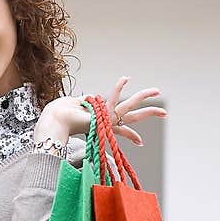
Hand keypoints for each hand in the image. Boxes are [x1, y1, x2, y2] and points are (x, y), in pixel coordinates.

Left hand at [34, 76, 166, 145]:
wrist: (54, 122)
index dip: (131, 135)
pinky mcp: (101, 114)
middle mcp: (107, 123)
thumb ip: (86, 102)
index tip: (140, 142)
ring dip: (143, 97)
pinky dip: (117, 87)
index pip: (122, 129)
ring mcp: (106, 119)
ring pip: (130, 107)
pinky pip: (112, 98)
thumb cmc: (60, 116)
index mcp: (102, 123)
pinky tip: (125, 78)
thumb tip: (89, 96)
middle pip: (132, 118)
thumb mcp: (76, 107)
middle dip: (149, 114)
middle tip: (165, 113)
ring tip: (156, 91)